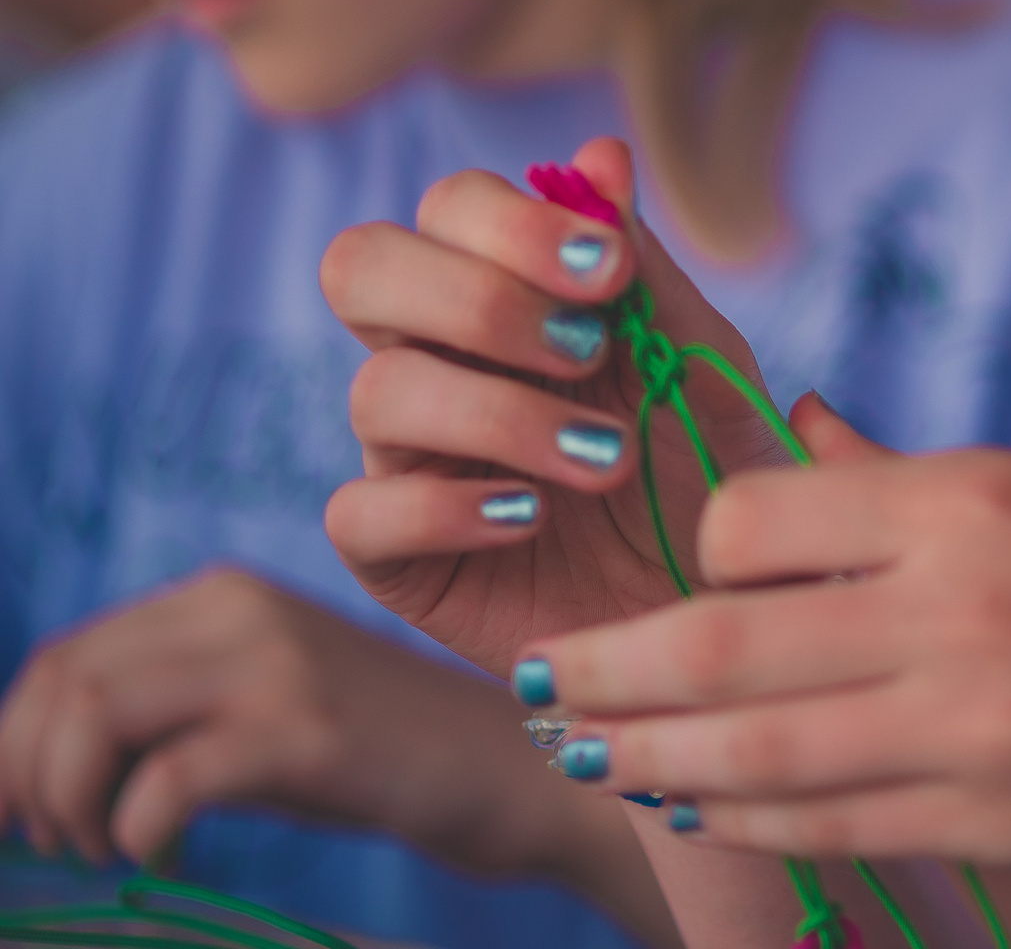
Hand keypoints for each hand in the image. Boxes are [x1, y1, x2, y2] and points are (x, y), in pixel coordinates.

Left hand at [0, 570, 605, 878]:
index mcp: (224, 596)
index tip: (20, 817)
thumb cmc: (385, 756)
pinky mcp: (310, 732)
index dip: (16, 744)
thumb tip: (36, 773)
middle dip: (25, 778)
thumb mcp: (269, 707)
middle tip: (59, 845)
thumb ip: (172, 711)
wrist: (519, 767)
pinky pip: (166, 781)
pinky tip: (164, 855)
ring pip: (93, 719)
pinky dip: (136, 832)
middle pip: (63, 684)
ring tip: (103, 850)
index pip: (64, 658)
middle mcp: (242, 611)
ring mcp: (279, 666)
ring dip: (67, 804)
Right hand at [322, 138, 789, 677]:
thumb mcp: (702, 367)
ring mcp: (409, 458)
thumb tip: (598, 156)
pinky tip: (531, 517)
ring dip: (500, 414)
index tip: (611, 270)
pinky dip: (446, 508)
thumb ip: (647, 272)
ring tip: (606, 462)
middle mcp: (441, 361)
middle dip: (473, 293)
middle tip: (585, 346)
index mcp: (507, 294)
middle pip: (362, 266)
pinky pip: (358, 515)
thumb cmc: (711, 473)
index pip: (447, 208)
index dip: (511, 221)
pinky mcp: (397, 559)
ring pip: (375, 391)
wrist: (722, 610)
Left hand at [512, 396, 1010, 877]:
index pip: (756, 517)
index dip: (692, 552)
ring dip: (645, 757)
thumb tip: (790, 431)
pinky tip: (693, 802)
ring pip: (750, 754)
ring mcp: (969, 725)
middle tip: (537, 680)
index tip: (667, 574)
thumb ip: (895, 482)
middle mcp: (956, 609)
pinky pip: (822, 824)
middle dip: (605, 671)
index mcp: (965, 504)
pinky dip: (740, 816)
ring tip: (585, 753)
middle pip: (720, 647)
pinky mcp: (986, 818)